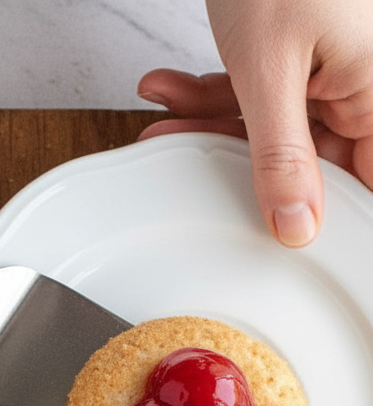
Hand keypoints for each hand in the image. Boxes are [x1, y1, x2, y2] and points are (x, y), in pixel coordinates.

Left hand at [137, 0, 372, 246]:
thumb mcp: (271, 73)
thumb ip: (283, 157)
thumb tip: (297, 227)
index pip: (366, 185)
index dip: (332, 218)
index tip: (296, 246)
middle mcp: (363, 80)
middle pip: (313, 159)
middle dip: (243, 164)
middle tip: (190, 170)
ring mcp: (332, 64)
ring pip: (275, 127)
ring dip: (212, 124)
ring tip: (162, 120)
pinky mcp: (299, 48)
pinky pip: (260, 92)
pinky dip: (212, 93)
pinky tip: (168, 92)